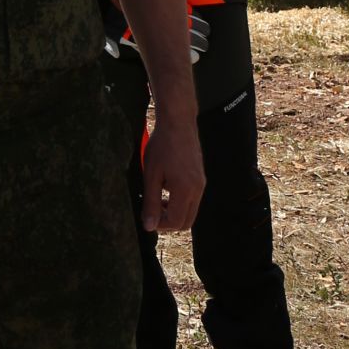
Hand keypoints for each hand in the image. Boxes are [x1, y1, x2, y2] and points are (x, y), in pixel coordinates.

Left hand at [139, 116, 203, 234]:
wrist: (178, 122)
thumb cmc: (162, 146)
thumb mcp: (151, 175)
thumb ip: (151, 202)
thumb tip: (149, 226)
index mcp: (185, 190)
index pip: (176, 223)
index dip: (160, 225)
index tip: (147, 217)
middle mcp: (197, 189)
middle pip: (187, 222)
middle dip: (169, 222)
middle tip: (152, 212)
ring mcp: (201, 184)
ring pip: (191, 212)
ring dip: (174, 213)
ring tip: (157, 200)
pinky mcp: (200, 178)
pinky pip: (193, 200)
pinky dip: (180, 203)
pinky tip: (166, 189)